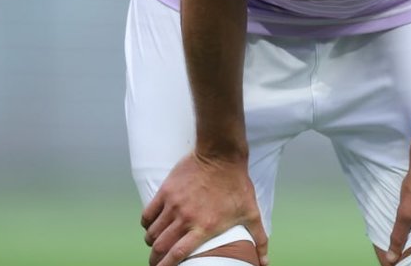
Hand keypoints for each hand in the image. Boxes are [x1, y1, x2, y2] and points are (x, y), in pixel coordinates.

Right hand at [140, 151, 268, 265]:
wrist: (222, 155)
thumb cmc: (237, 184)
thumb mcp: (251, 213)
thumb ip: (259, 240)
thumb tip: (265, 263)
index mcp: (205, 227)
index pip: (178, 254)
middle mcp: (186, 218)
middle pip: (160, 246)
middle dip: (155, 258)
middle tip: (156, 261)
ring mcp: (173, 204)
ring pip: (152, 232)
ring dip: (151, 242)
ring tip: (155, 244)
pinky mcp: (166, 191)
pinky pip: (148, 214)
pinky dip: (146, 224)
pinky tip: (150, 226)